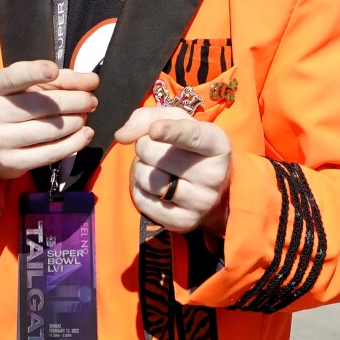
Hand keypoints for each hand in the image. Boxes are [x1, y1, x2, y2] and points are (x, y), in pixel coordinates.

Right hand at [0, 60, 99, 178]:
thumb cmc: (14, 107)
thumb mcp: (30, 88)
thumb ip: (62, 80)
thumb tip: (92, 81)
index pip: (14, 77)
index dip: (34, 72)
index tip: (53, 70)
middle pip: (43, 104)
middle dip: (75, 101)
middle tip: (91, 101)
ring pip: (50, 129)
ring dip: (76, 122)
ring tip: (84, 117)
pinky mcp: (10, 161)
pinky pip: (50, 153)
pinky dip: (74, 143)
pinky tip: (85, 135)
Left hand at [116, 106, 232, 233]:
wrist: (206, 183)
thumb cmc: (186, 145)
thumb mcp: (173, 120)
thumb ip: (146, 118)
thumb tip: (122, 136)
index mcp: (217, 144)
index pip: (192, 136)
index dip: (171, 132)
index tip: (154, 130)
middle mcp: (215, 175)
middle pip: (158, 155)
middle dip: (145, 147)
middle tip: (154, 149)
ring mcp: (202, 202)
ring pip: (149, 180)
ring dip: (140, 169)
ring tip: (154, 168)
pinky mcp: (186, 221)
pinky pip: (144, 202)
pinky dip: (140, 190)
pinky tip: (154, 187)